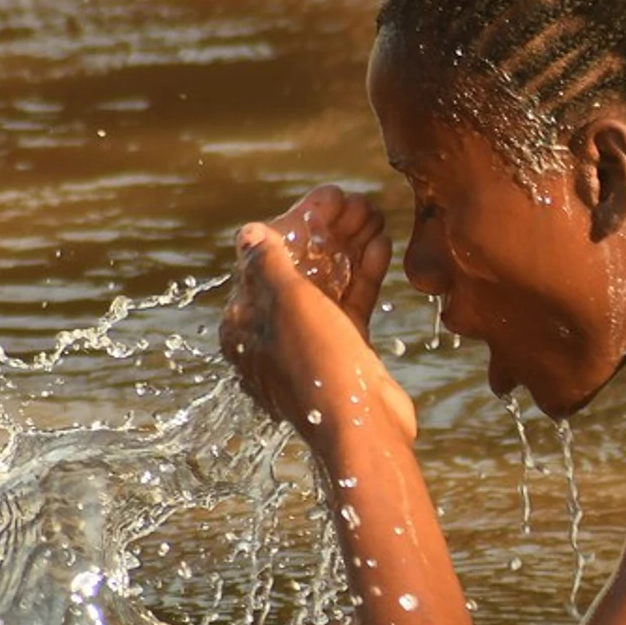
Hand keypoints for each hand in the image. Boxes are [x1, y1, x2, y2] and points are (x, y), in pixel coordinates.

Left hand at [220, 187, 416, 444]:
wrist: (364, 427)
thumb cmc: (319, 365)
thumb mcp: (289, 303)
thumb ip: (269, 263)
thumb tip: (250, 232)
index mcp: (244, 326)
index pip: (264, 258)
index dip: (297, 224)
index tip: (328, 197)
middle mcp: (273, 336)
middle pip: (300, 269)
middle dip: (328, 233)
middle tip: (355, 201)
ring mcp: (311, 346)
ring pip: (328, 285)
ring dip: (349, 249)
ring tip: (373, 214)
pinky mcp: (345, 355)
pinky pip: (350, 306)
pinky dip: (363, 276)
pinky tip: (381, 245)